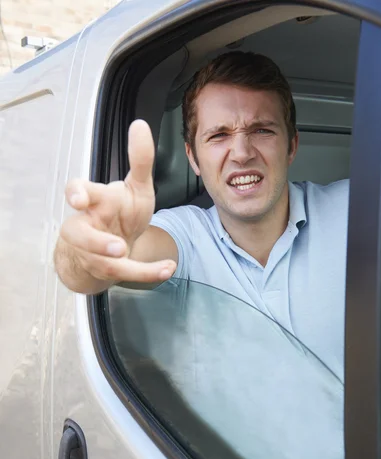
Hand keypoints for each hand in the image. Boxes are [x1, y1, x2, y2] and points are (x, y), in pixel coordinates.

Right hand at [58, 120, 175, 284]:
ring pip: (98, 259)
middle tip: (113, 244)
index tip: (78, 197)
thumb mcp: (136, 186)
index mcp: (94, 201)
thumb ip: (140, 160)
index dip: (75, 194)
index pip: (77, 192)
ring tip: (124, 252)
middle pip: (77, 234)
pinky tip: (168, 268)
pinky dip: (147, 272)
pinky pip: (123, 273)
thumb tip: (140, 125)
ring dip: (111, 257)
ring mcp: (93, 252)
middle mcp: (87, 227)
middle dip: (90, 239)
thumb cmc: (121, 213)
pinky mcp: (106, 270)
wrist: (113, 249)